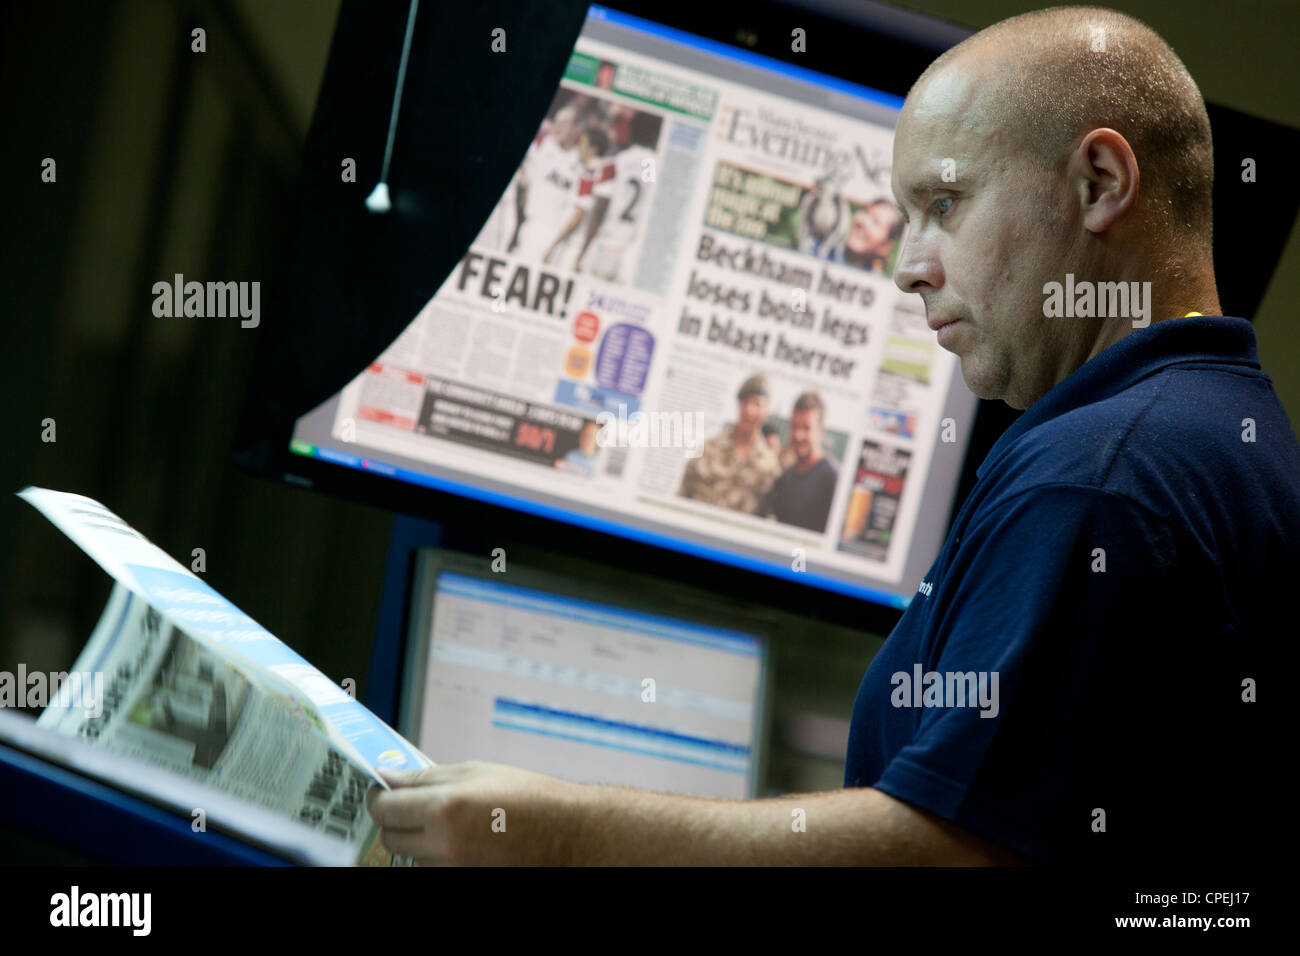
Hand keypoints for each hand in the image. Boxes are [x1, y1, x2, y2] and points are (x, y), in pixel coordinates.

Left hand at [366, 760, 580, 865]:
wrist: (565, 833)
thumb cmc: (526, 797)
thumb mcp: (474, 771)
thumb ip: (425, 776)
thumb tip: (388, 777)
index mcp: (443, 808)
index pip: (383, 808)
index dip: (379, 796)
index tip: (383, 790)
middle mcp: (443, 845)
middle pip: (390, 837)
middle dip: (395, 819)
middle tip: (413, 804)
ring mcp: (452, 868)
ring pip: (411, 855)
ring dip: (418, 838)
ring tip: (449, 821)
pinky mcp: (462, 879)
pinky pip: (433, 867)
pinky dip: (437, 854)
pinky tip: (461, 838)